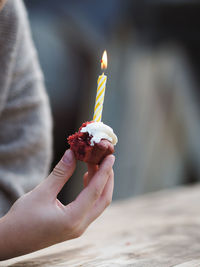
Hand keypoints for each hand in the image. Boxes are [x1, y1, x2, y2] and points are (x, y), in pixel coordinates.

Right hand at [0, 150, 114, 259]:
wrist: (10, 241)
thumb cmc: (22, 219)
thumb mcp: (41, 193)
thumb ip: (60, 173)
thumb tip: (72, 153)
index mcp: (73, 219)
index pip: (95, 191)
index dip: (104, 171)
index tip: (110, 156)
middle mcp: (80, 226)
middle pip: (103, 199)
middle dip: (106, 178)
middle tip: (104, 159)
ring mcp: (78, 228)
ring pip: (98, 203)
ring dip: (99, 184)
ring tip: (94, 164)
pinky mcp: (74, 226)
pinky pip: (90, 207)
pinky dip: (92, 191)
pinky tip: (86, 178)